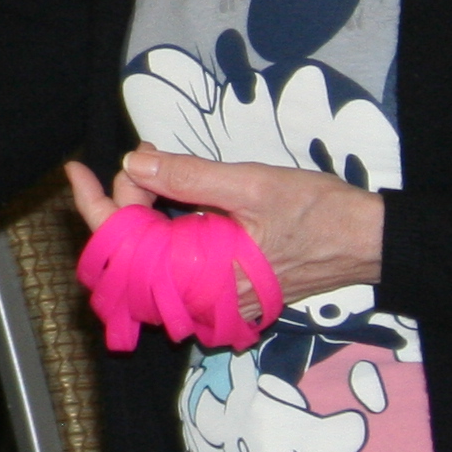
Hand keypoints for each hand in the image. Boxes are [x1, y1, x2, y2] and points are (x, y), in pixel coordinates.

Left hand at [68, 145, 383, 312]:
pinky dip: (168, 224)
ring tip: (155, 167)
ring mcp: (217, 293)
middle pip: (136, 249)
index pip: (128, 247)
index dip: (97, 205)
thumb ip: (190, 178)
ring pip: (155, 253)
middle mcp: (206, 295)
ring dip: (146, 210)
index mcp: (207, 277)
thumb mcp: (253, 184)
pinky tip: (172, 193)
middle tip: (146, 156)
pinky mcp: (227, 285)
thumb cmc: (321, 214)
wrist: (374, 242)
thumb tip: (134, 163)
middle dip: (127, 198)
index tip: (77, 169)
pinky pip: (180, 258)